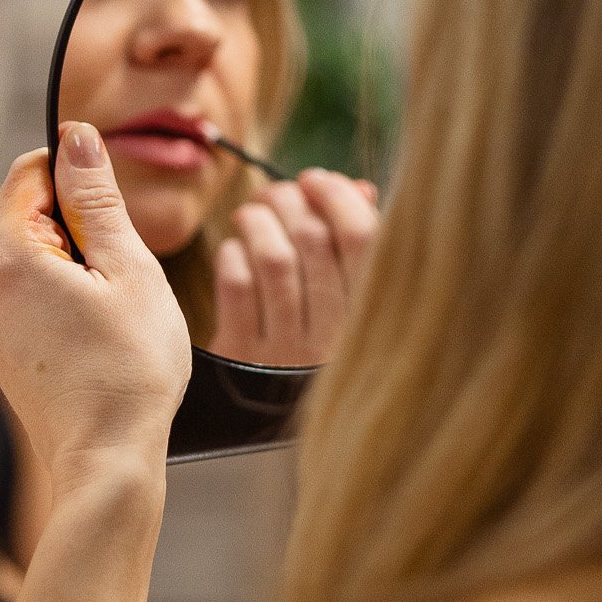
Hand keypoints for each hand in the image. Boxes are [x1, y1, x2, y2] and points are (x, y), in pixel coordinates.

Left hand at [0, 126, 190, 496]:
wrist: (107, 459)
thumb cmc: (128, 370)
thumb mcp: (128, 269)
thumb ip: (97, 199)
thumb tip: (76, 139)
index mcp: (7, 255)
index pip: (30, 172)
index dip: (77, 180)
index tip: (111, 215)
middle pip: (27, 217)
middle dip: (75, 230)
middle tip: (118, 278)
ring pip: (30, 263)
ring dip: (70, 270)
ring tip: (108, 314)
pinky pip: (28, 303)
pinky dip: (59, 305)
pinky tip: (93, 341)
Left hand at [211, 168, 378, 367]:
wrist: (267, 421)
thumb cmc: (313, 343)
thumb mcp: (349, 304)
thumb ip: (358, 246)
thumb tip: (360, 189)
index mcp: (369, 316)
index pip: (365, 237)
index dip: (337, 196)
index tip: (316, 180)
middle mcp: (333, 335)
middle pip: (314, 241)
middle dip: (289, 200)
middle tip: (276, 193)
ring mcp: (286, 348)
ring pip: (274, 259)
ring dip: (257, 221)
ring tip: (250, 215)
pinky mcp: (243, 355)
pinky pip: (236, 286)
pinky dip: (231, 255)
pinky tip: (234, 251)